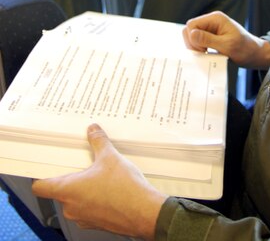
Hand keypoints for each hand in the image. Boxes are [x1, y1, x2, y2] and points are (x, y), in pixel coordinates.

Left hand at [32, 124, 166, 239]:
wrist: (144, 212)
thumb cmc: (124, 190)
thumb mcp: (110, 157)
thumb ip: (98, 141)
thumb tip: (93, 130)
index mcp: (68, 190)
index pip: (40, 187)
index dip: (40, 176)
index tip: (44, 167)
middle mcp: (72, 207)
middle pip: (59, 191)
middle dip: (70, 177)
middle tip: (82, 163)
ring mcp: (84, 218)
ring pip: (75, 200)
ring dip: (83, 189)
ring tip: (99, 175)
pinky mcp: (97, 223)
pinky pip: (88, 208)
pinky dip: (94, 199)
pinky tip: (109, 188)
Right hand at [183, 11, 269, 68]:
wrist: (255, 54)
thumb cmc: (245, 49)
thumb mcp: (227, 46)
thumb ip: (208, 39)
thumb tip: (191, 34)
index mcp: (215, 18)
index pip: (192, 24)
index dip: (193, 38)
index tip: (204, 50)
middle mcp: (211, 21)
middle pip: (190, 29)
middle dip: (193, 43)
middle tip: (205, 53)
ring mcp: (211, 28)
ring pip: (192, 36)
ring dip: (196, 47)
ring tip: (208, 54)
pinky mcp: (211, 36)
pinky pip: (198, 41)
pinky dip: (200, 48)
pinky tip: (208, 54)